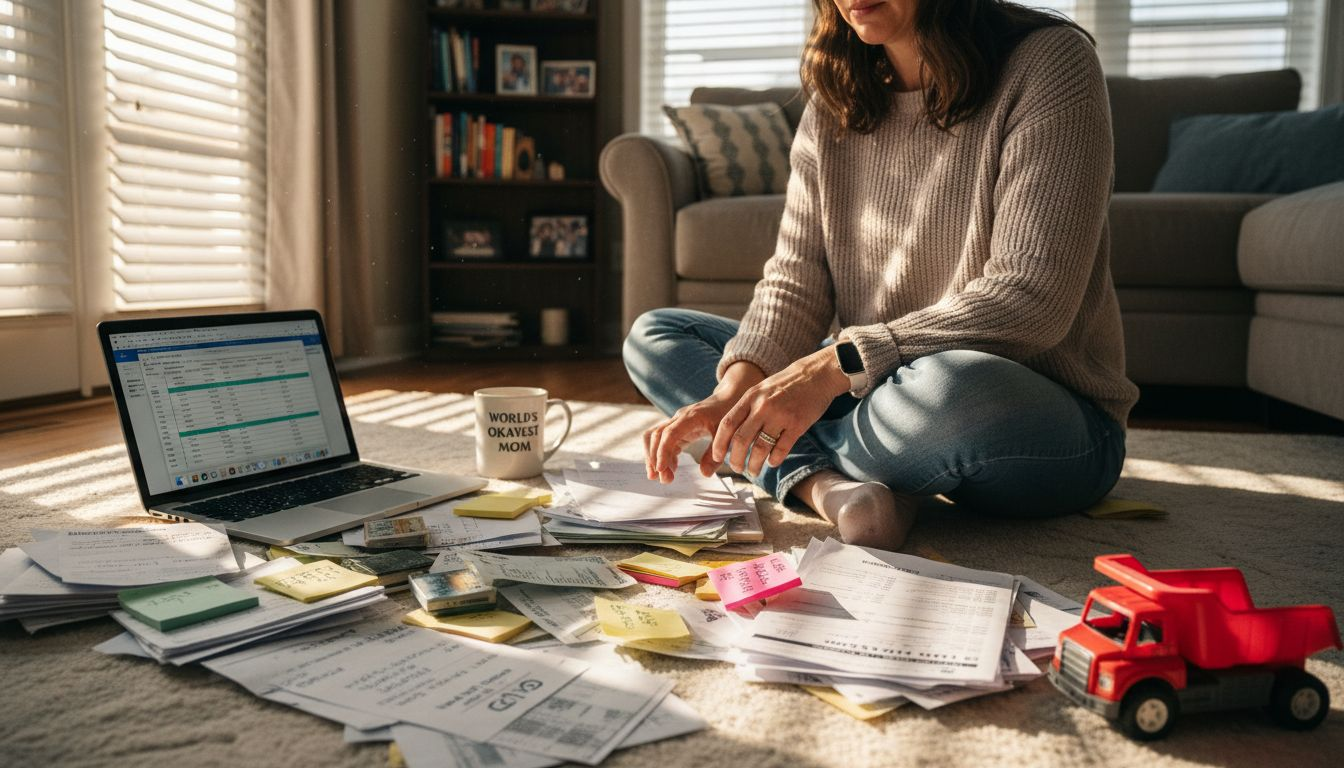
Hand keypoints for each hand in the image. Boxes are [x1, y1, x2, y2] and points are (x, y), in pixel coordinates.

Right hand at [642, 362, 764, 482]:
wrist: (728, 399)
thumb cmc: (728, 413)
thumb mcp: (726, 434)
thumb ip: (715, 454)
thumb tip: (705, 474)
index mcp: (690, 417)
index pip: (669, 434)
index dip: (662, 452)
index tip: (661, 469)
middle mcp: (679, 418)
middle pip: (656, 436)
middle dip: (655, 458)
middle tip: (663, 479)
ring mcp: (677, 423)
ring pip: (655, 438)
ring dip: (654, 457)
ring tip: (662, 477)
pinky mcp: (678, 429)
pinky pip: (664, 441)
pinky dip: (663, 455)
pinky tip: (672, 469)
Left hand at [711, 347, 851, 477]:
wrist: (816, 374)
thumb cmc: (786, 384)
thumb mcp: (761, 389)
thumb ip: (747, 408)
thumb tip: (731, 435)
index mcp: (750, 397)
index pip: (727, 424)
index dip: (719, 444)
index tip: (716, 457)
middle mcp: (763, 406)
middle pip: (741, 440)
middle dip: (735, 459)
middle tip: (736, 468)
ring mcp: (781, 416)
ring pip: (760, 448)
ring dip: (754, 464)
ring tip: (753, 470)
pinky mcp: (798, 425)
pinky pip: (781, 449)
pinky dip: (774, 460)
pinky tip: (772, 462)